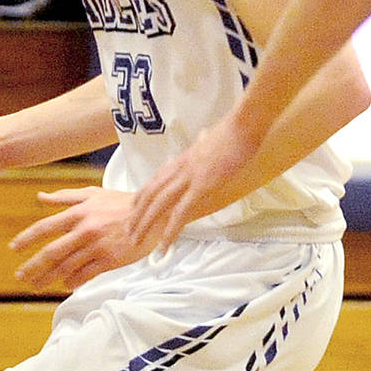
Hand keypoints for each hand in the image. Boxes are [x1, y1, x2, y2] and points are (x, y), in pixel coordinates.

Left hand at [10, 186, 143, 289]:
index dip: (27, 238)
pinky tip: (66, 285)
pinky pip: (86, 274)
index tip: (13, 248)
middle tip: (21, 276)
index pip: (46, 227)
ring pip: (66, 267)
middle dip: (33, 266)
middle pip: (52, 252)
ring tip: (37, 285)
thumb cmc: (121, 203)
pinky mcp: (111, 259)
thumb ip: (65, 197)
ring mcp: (98, 246)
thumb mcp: (94, 194)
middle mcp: (85, 230)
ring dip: (49, 278)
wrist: (153, 213)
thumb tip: (40, 197)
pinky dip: (73, 281)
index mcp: (79, 212)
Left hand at [127, 116, 251, 251]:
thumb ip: (203, 141)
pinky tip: (164, 244)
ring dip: (145, 225)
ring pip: (158, 204)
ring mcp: (188, 177)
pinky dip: (170, 230)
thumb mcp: (211, 137)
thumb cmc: (233, 131)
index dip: (141, 195)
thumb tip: (203, 135)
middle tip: (127, 233)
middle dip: (136, 215)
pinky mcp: (201, 186)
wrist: (242, 125)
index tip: (133, 208)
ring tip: (136, 242)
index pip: (154, 180)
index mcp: (181, 159)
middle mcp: (179, 169)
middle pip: (149, 194)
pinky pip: (181, 212)